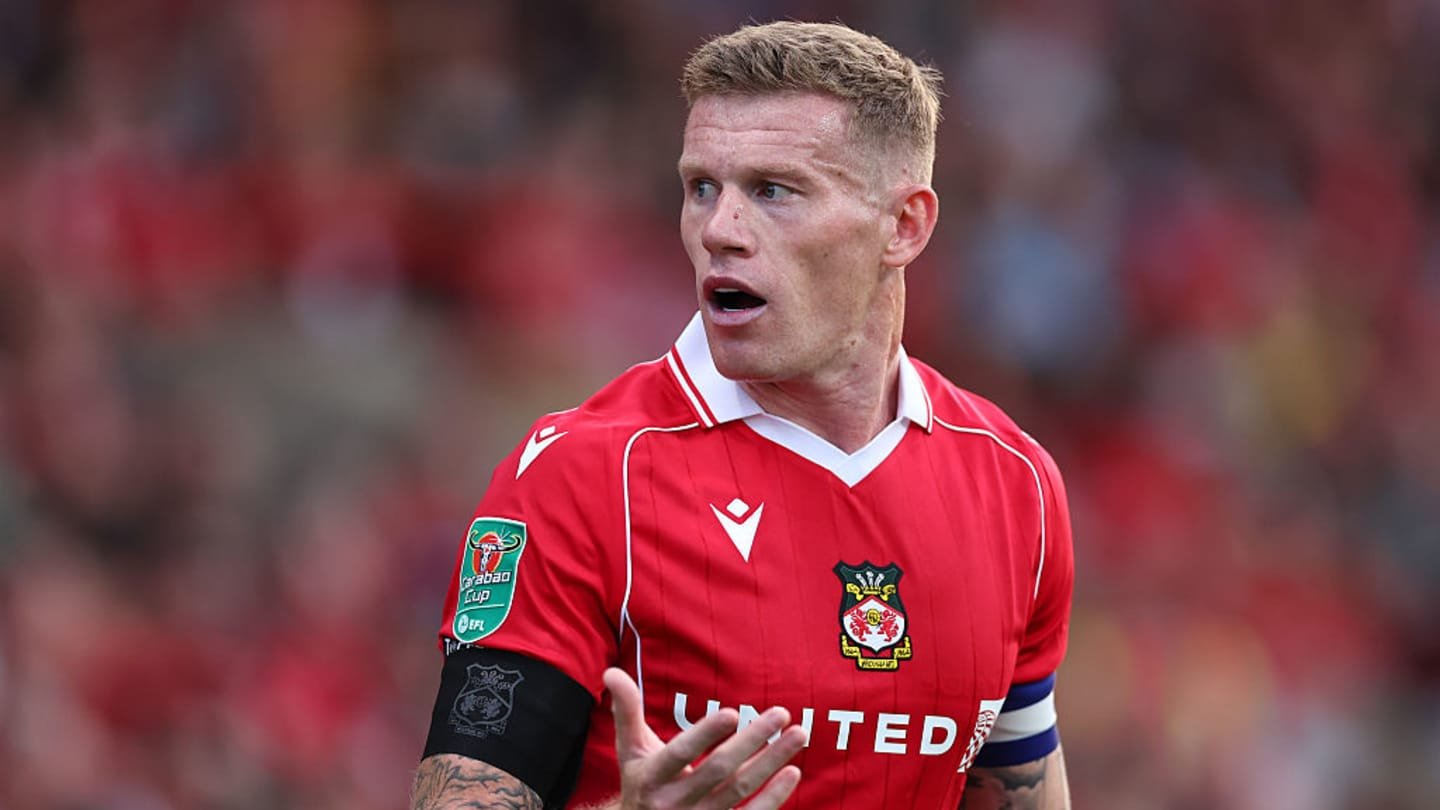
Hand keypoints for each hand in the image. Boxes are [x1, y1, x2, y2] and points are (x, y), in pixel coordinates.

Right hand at [603, 667, 806, 808]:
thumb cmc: (642, 783)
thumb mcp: (631, 750)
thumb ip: (627, 711)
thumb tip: (612, 672)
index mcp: (651, 778)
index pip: (680, 754)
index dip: (705, 735)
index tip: (733, 713)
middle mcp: (674, 804)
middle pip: (719, 771)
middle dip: (752, 741)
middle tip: (780, 713)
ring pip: (740, 791)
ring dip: (771, 762)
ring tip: (798, 735)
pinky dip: (774, 797)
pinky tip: (792, 772)